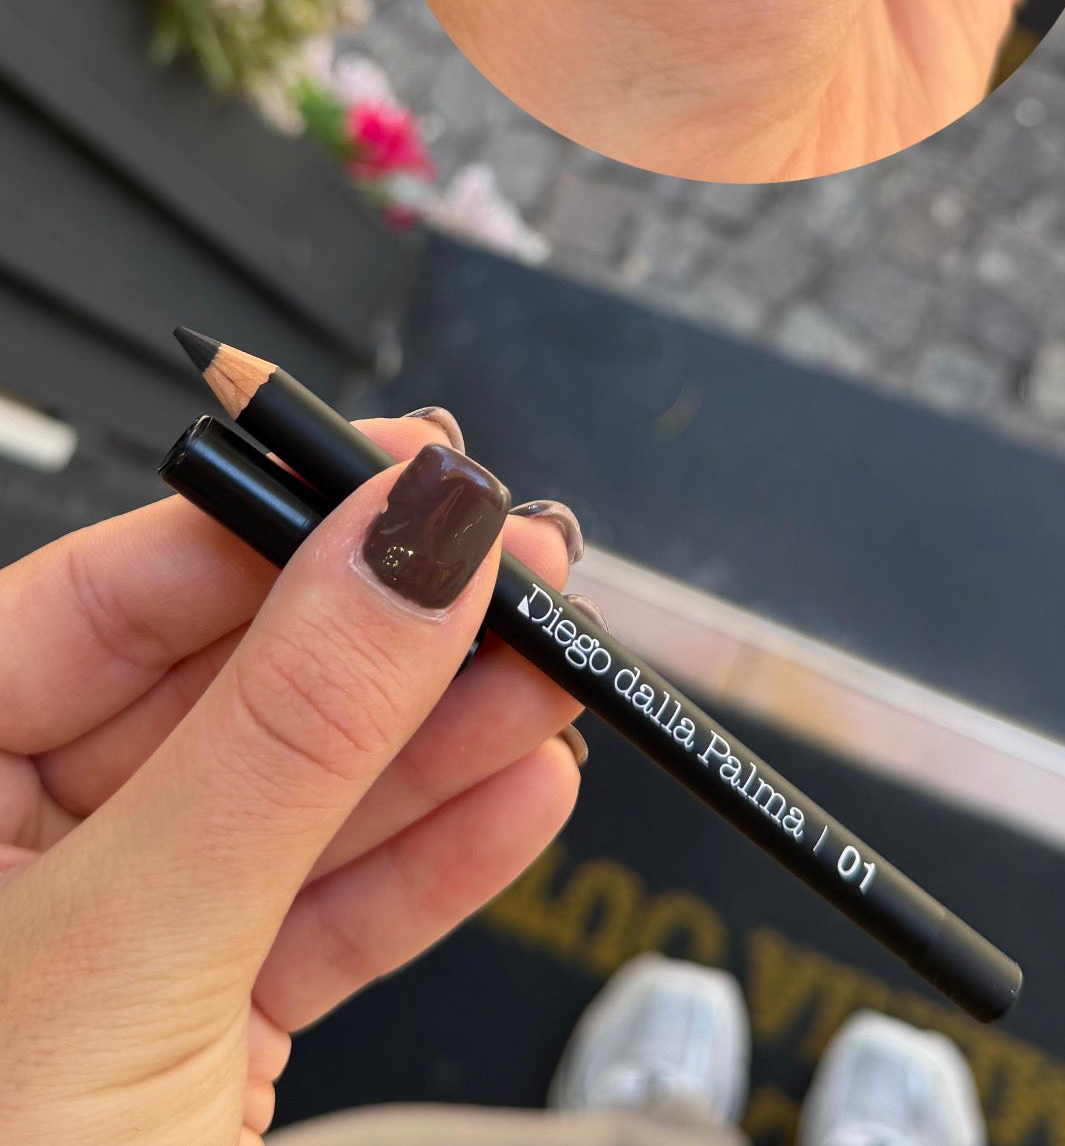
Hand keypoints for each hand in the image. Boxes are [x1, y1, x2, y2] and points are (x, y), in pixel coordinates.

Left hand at [0, 418, 582, 1143]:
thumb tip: (404, 544)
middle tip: (516, 570)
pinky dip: (431, 864)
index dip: (274, 523)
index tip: (411, 483)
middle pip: (226, 686)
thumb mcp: (128, 943)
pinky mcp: (195, 1037)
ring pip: (295, 799)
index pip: (112, 589)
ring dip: (441, 738)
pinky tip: (516, 790)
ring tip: (553, 669)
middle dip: (388, 633)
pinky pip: (322, 918)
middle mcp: (8, 849)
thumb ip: (286, 734)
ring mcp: (110, 947)